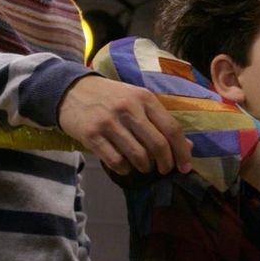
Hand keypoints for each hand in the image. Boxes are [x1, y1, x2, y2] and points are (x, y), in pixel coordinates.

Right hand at [58, 75, 192, 175]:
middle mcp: (129, 108)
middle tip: (164, 170)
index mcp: (145, 98)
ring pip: (138, 155)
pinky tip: (125, 166)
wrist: (72, 90)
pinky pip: (116, 161)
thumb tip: (187, 146)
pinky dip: (124, 169)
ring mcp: (109, 122)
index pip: (172, 128)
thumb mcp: (138, 101)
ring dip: (145, 167)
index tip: (185, 167)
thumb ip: (160, 121)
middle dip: (165, 163)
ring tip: (144, 167)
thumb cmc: (111, 97)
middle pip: (158, 144)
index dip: (182, 151)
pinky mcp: (91, 135)